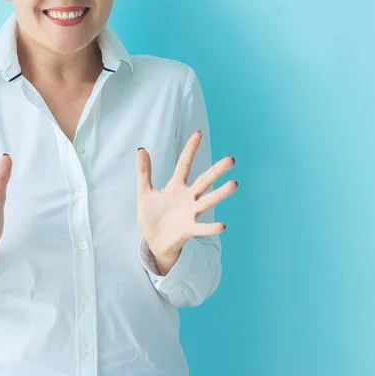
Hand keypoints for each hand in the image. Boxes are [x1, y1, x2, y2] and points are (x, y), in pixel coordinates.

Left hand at [136, 131, 237, 259]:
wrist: (153, 241)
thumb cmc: (152, 216)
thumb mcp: (145, 192)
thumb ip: (144, 172)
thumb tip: (141, 149)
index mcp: (176, 187)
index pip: (184, 164)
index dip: (190, 149)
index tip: (198, 133)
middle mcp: (187, 198)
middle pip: (203, 181)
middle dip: (216, 171)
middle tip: (230, 160)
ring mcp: (190, 213)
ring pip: (207, 201)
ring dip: (220, 194)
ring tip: (234, 184)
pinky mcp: (189, 230)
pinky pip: (201, 228)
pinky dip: (211, 227)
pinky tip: (222, 225)